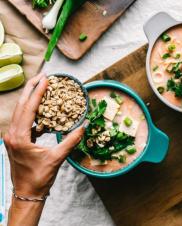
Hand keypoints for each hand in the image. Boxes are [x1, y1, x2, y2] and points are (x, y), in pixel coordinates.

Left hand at [4, 73, 84, 198]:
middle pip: (20, 105)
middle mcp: (12, 134)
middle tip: (42, 76)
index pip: (29, 108)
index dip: (38, 92)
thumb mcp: (57, 158)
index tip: (46, 79)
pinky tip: (40, 108)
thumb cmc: (39, 177)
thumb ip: (70, 141)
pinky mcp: (14, 139)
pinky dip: (30, 110)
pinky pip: (22, 119)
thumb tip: (84, 127)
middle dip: (31, 88)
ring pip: (19, 111)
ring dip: (29, 97)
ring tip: (40, 86)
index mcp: (20, 137)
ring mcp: (11, 136)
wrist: (27, 192)